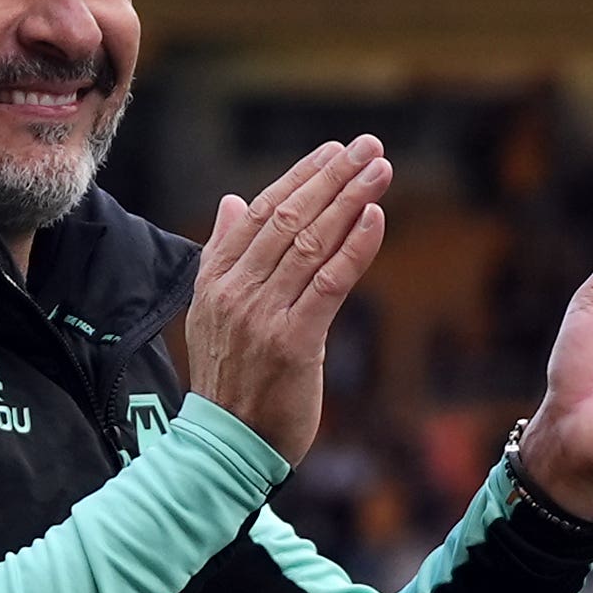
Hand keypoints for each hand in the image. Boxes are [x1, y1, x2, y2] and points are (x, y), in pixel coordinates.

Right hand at [177, 135, 392, 464]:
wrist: (224, 445)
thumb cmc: (229, 380)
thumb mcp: (212, 311)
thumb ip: (222, 253)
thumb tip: (232, 201)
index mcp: (216, 278)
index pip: (261, 212)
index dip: (300, 177)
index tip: (334, 152)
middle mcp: (237, 291)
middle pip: (290, 218)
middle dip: (333, 177)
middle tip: (369, 148)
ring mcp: (264, 316)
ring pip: (312, 243)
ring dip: (351, 201)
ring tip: (381, 171)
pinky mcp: (294, 343)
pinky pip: (329, 283)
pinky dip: (354, 247)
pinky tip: (375, 217)